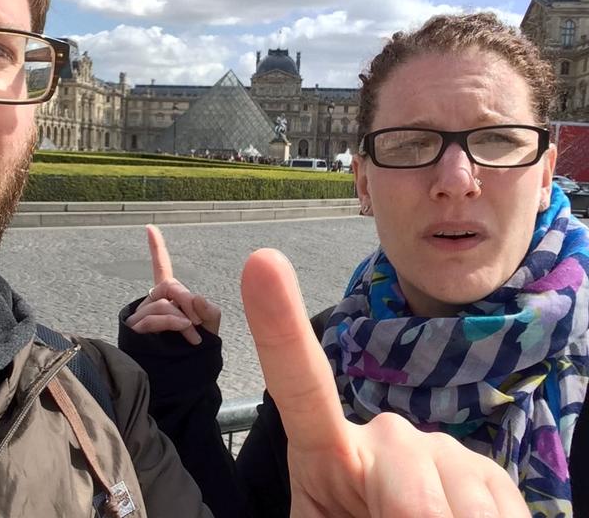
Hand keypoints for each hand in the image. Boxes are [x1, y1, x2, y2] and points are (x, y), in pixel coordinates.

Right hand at [125, 224, 220, 344]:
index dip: (156, 249)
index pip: (161, 268)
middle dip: (186, 298)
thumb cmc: (197, 353)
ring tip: (194, 333)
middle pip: (167, 285)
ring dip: (183, 317)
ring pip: (162, 303)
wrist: (184, 381)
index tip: (149, 227)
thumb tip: (196, 298)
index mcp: (168, 298)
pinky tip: (186, 331)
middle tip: (199, 318)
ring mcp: (141, 317)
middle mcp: (151, 304)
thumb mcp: (211, 328)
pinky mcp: (136, 332)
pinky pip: (154, 317)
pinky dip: (173, 322)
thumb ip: (209, 311)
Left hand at [241, 249, 528, 517]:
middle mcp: (380, 439)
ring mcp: (433, 451)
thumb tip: (395, 492)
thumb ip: (324, 503)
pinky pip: (494, 494)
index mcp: (325, 454)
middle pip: (396, 447)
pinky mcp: (481, 473)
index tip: (261, 262)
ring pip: (452, 473)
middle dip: (406, 508)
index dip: (280, 329)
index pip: (300, 387)